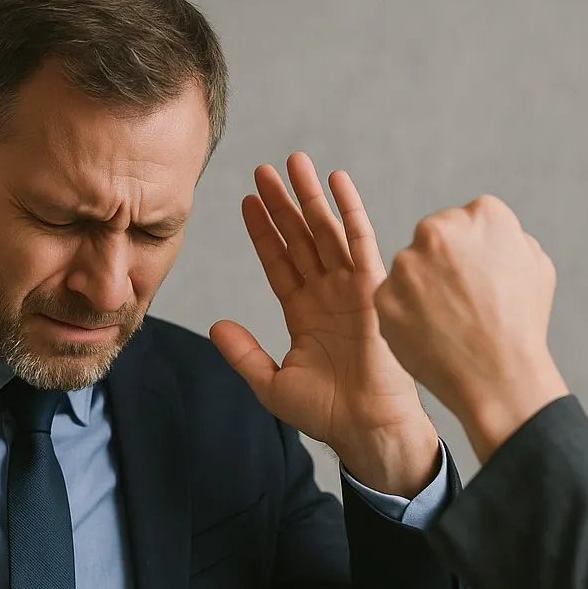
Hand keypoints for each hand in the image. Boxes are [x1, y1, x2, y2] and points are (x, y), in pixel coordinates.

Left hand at [210, 153, 438, 496]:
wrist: (366, 426)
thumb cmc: (326, 413)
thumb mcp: (270, 382)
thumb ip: (243, 352)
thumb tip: (215, 326)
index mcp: (303, 313)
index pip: (278, 262)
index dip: (263, 231)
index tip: (247, 202)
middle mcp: (326, 294)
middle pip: (299, 238)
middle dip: (281, 203)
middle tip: (263, 170)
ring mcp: (350, 288)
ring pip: (325, 231)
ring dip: (309, 196)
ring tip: (293, 162)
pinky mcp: (372, 288)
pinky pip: (359, 240)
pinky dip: (348, 209)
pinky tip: (335, 180)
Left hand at [373, 194, 568, 462]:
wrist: (497, 374)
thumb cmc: (521, 323)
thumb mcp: (535, 265)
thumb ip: (506, 238)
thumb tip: (484, 236)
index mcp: (482, 214)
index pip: (465, 220)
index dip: (471, 250)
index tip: (477, 275)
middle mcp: (438, 230)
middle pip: (431, 237)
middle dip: (440, 262)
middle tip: (459, 298)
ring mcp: (406, 264)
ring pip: (408, 268)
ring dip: (420, 287)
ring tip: (446, 320)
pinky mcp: (383, 296)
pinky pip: (391, 298)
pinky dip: (404, 313)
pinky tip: (428, 332)